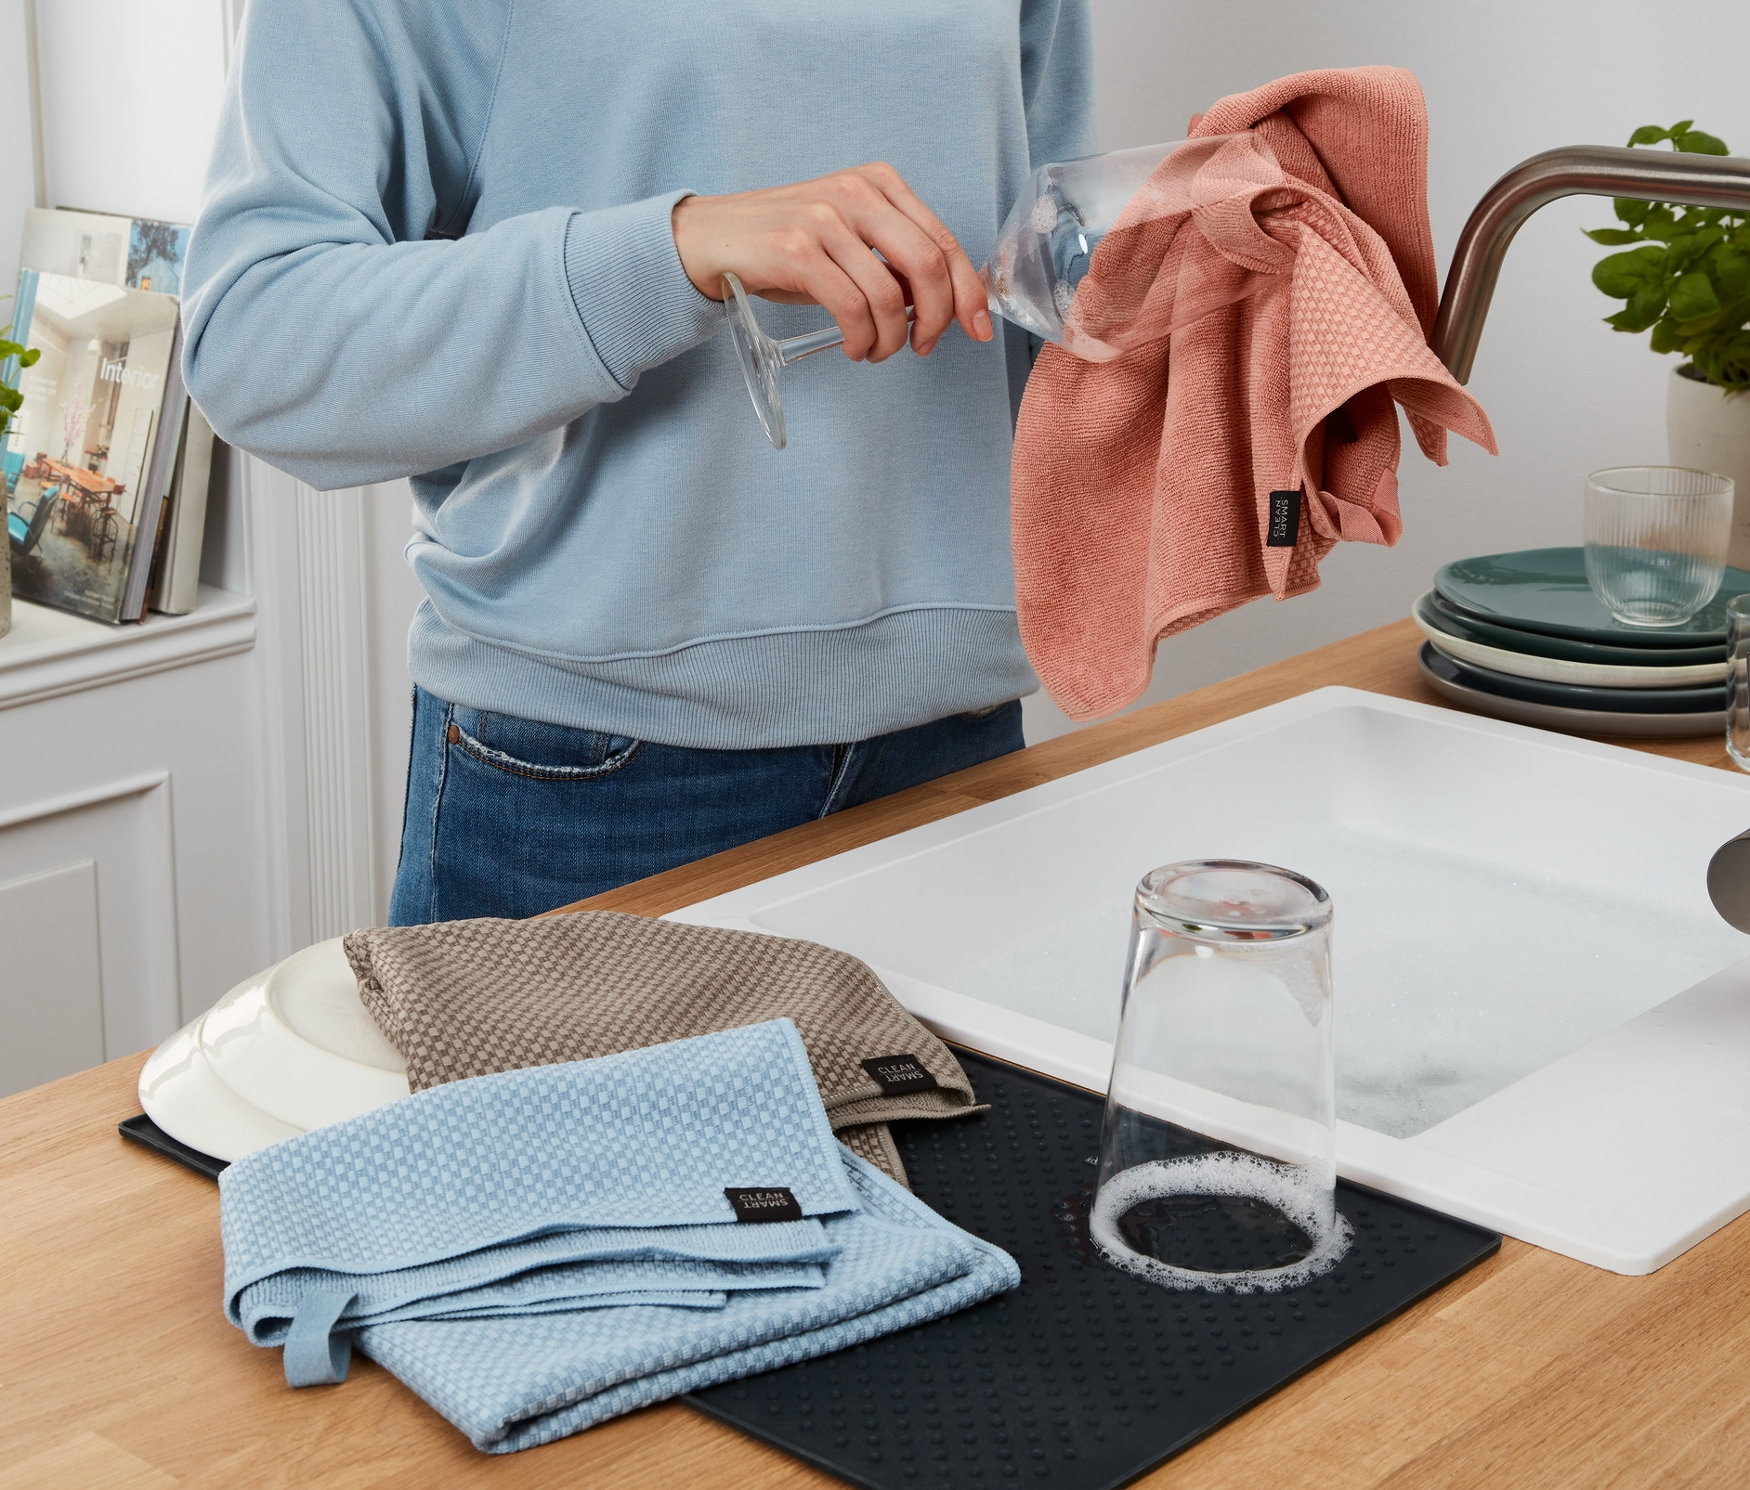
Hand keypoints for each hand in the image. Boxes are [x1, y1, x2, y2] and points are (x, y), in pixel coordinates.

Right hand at [671, 163, 993, 362]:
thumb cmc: (787, 248)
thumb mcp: (849, 242)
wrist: (713, 239)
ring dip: (890, 339)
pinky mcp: (797, 249)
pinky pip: (851, 308)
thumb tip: (941, 305)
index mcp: (879, 183)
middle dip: (936, 319)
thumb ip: (895, 262)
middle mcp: (856, 191)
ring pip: (888, 294)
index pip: (944, 240)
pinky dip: (861, 339)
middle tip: (922, 347)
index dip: (970, 290)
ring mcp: (825, 217)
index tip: (978, 328)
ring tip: (876, 352)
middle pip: (929, 264)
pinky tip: (854, 347)